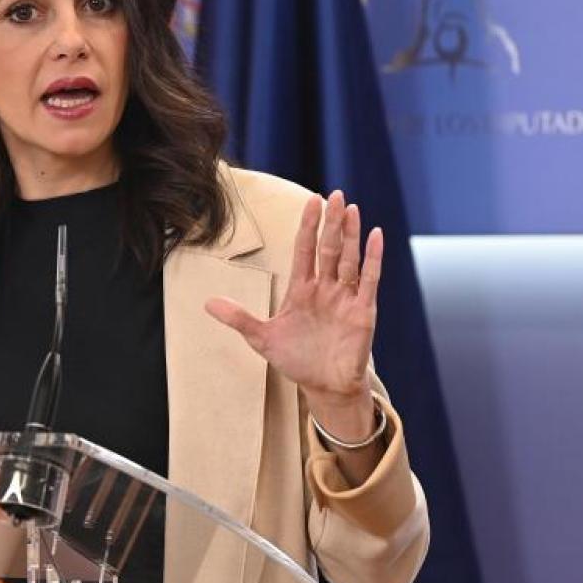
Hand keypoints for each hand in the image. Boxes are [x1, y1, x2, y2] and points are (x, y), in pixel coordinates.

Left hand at [206, 190, 382, 439]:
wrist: (323, 387)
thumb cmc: (296, 361)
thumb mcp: (261, 338)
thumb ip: (238, 318)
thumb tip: (207, 303)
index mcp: (302, 289)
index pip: (305, 250)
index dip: (307, 226)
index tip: (311, 202)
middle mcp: (325, 288)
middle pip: (328, 248)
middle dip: (330, 222)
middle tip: (333, 195)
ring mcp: (345, 298)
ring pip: (348, 258)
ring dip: (350, 234)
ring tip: (350, 208)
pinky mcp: (362, 311)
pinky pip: (369, 280)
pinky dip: (373, 258)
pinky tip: (376, 236)